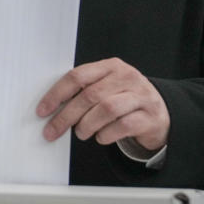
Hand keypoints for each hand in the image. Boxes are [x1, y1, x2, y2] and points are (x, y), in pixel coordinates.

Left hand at [36, 57, 169, 150]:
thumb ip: (84, 91)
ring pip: (107, 109)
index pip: (78, 76)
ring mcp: (141, 96)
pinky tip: (101, 137)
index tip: (43, 110)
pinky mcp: (149, 116)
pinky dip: (106, 134)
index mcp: (111, 66)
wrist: (159, 112)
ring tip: (81, 133)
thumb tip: (52, 109)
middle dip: (67, 116)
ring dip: (87, 125)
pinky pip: (123, 126)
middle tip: (53, 131)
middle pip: (90, 95)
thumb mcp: (107, 88)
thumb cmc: (124, 100)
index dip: (57, 94)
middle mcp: (127, 77)